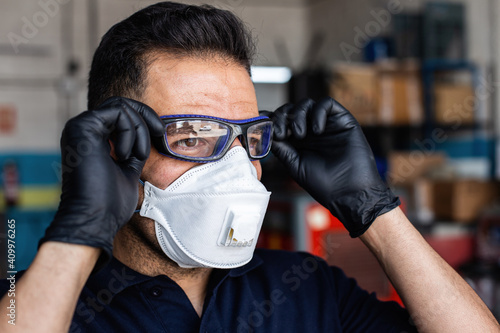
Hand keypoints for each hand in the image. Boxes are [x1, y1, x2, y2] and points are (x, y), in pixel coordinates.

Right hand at [40, 97, 163, 269]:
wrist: (95, 219)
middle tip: (161, 135)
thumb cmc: (109, 203)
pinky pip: (117, 112)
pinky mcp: (82, 127)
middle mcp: (84, 129)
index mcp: (92, 139)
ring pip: (121, 106)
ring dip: (140, 129)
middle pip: (121, 104)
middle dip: (147, 117)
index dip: (145, 121)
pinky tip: (126, 155)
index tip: (161, 138)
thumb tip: (151, 139)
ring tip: (137, 156)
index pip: (121, 114)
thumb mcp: (128, 170)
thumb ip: (134, 151)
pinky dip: (131, 131)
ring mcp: (81, 127)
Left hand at [263, 97, 398, 236]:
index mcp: (297, 141)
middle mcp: (310, 130)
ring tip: (299, 135)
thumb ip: (281, 148)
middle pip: (290, 110)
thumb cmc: (324, 184)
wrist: (350, 192)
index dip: (270, 120)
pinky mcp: (342, 120)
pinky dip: (318, 112)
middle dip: (281, 117)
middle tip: (281, 133)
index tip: (262, 124)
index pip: (281, 122)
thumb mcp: (295, 165)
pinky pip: (327, 104)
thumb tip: (265, 132)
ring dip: (298, 115)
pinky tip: (317, 130)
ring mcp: (326, 124)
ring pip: (306, 104)